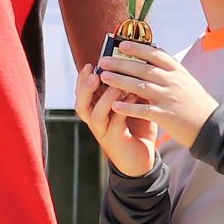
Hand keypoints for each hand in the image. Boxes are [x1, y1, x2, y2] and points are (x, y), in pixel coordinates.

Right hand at [76, 59, 160, 176]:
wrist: (142, 159)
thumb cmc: (136, 128)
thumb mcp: (134, 104)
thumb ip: (131, 87)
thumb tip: (138, 64)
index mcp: (96, 110)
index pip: (82, 93)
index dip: (83, 79)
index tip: (90, 65)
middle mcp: (96, 121)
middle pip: (81, 103)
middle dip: (85, 88)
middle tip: (93, 74)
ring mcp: (104, 132)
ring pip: (96, 115)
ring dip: (105, 99)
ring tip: (116, 86)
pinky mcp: (116, 141)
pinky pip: (116, 125)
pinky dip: (123, 111)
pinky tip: (133, 98)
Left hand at [96, 42, 218, 148]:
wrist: (212, 126)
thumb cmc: (197, 103)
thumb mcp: (186, 81)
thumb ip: (170, 70)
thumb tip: (155, 54)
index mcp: (177, 72)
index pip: (155, 55)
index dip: (138, 49)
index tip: (122, 45)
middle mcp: (173, 82)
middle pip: (143, 68)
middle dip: (121, 63)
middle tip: (104, 61)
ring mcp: (170, 98)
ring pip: (140, 86)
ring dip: (120, 81)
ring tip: (104, 78)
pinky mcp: (167, 115)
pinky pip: (144, 110)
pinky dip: (129, 107)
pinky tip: (115, 106)